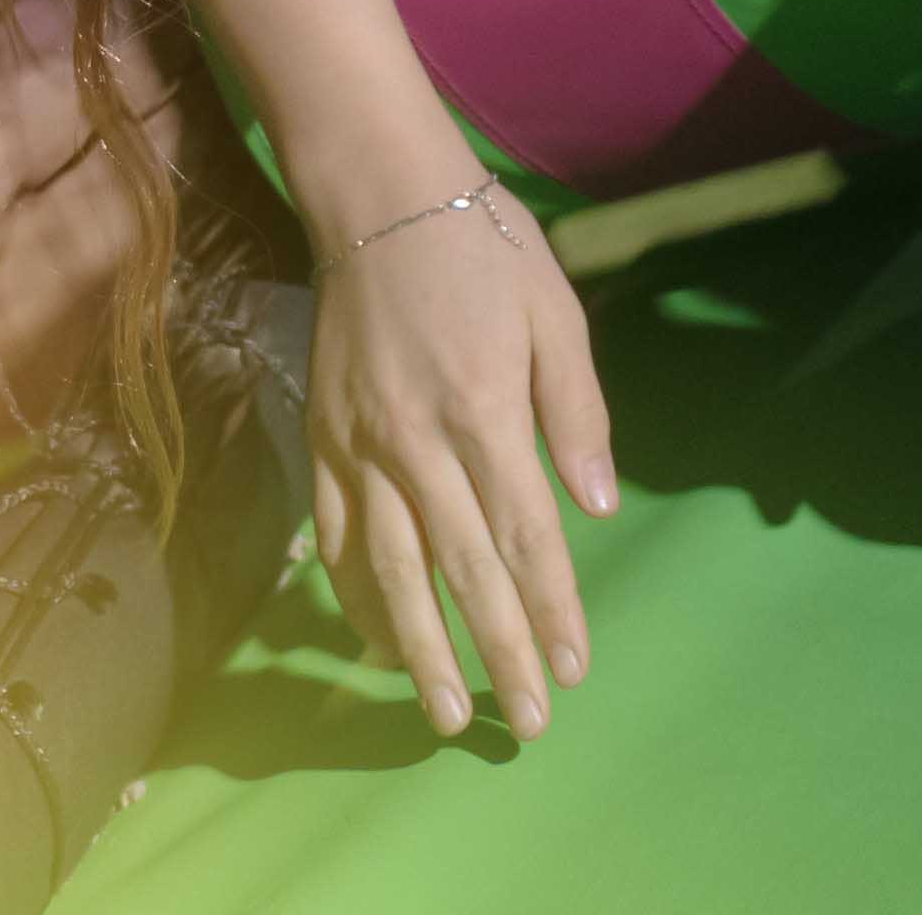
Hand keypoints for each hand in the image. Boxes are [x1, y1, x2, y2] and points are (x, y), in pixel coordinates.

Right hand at [300, 184, 617, 742]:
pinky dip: (358, 600)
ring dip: (422, 651)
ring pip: (393, 573)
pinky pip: (340, 542)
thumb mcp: (557, 312)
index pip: (527, 536)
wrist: (380, 199)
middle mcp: (420, 443)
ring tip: (444, 714)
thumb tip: (596, 507)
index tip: (573, 667)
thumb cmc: (486, 248)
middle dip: (498, 653)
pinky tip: (381, 642)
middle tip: (526, 722)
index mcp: (487, 411)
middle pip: (465, 571)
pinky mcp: (325, 443)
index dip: (552, 608)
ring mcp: (362, 448)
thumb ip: (577, 414)